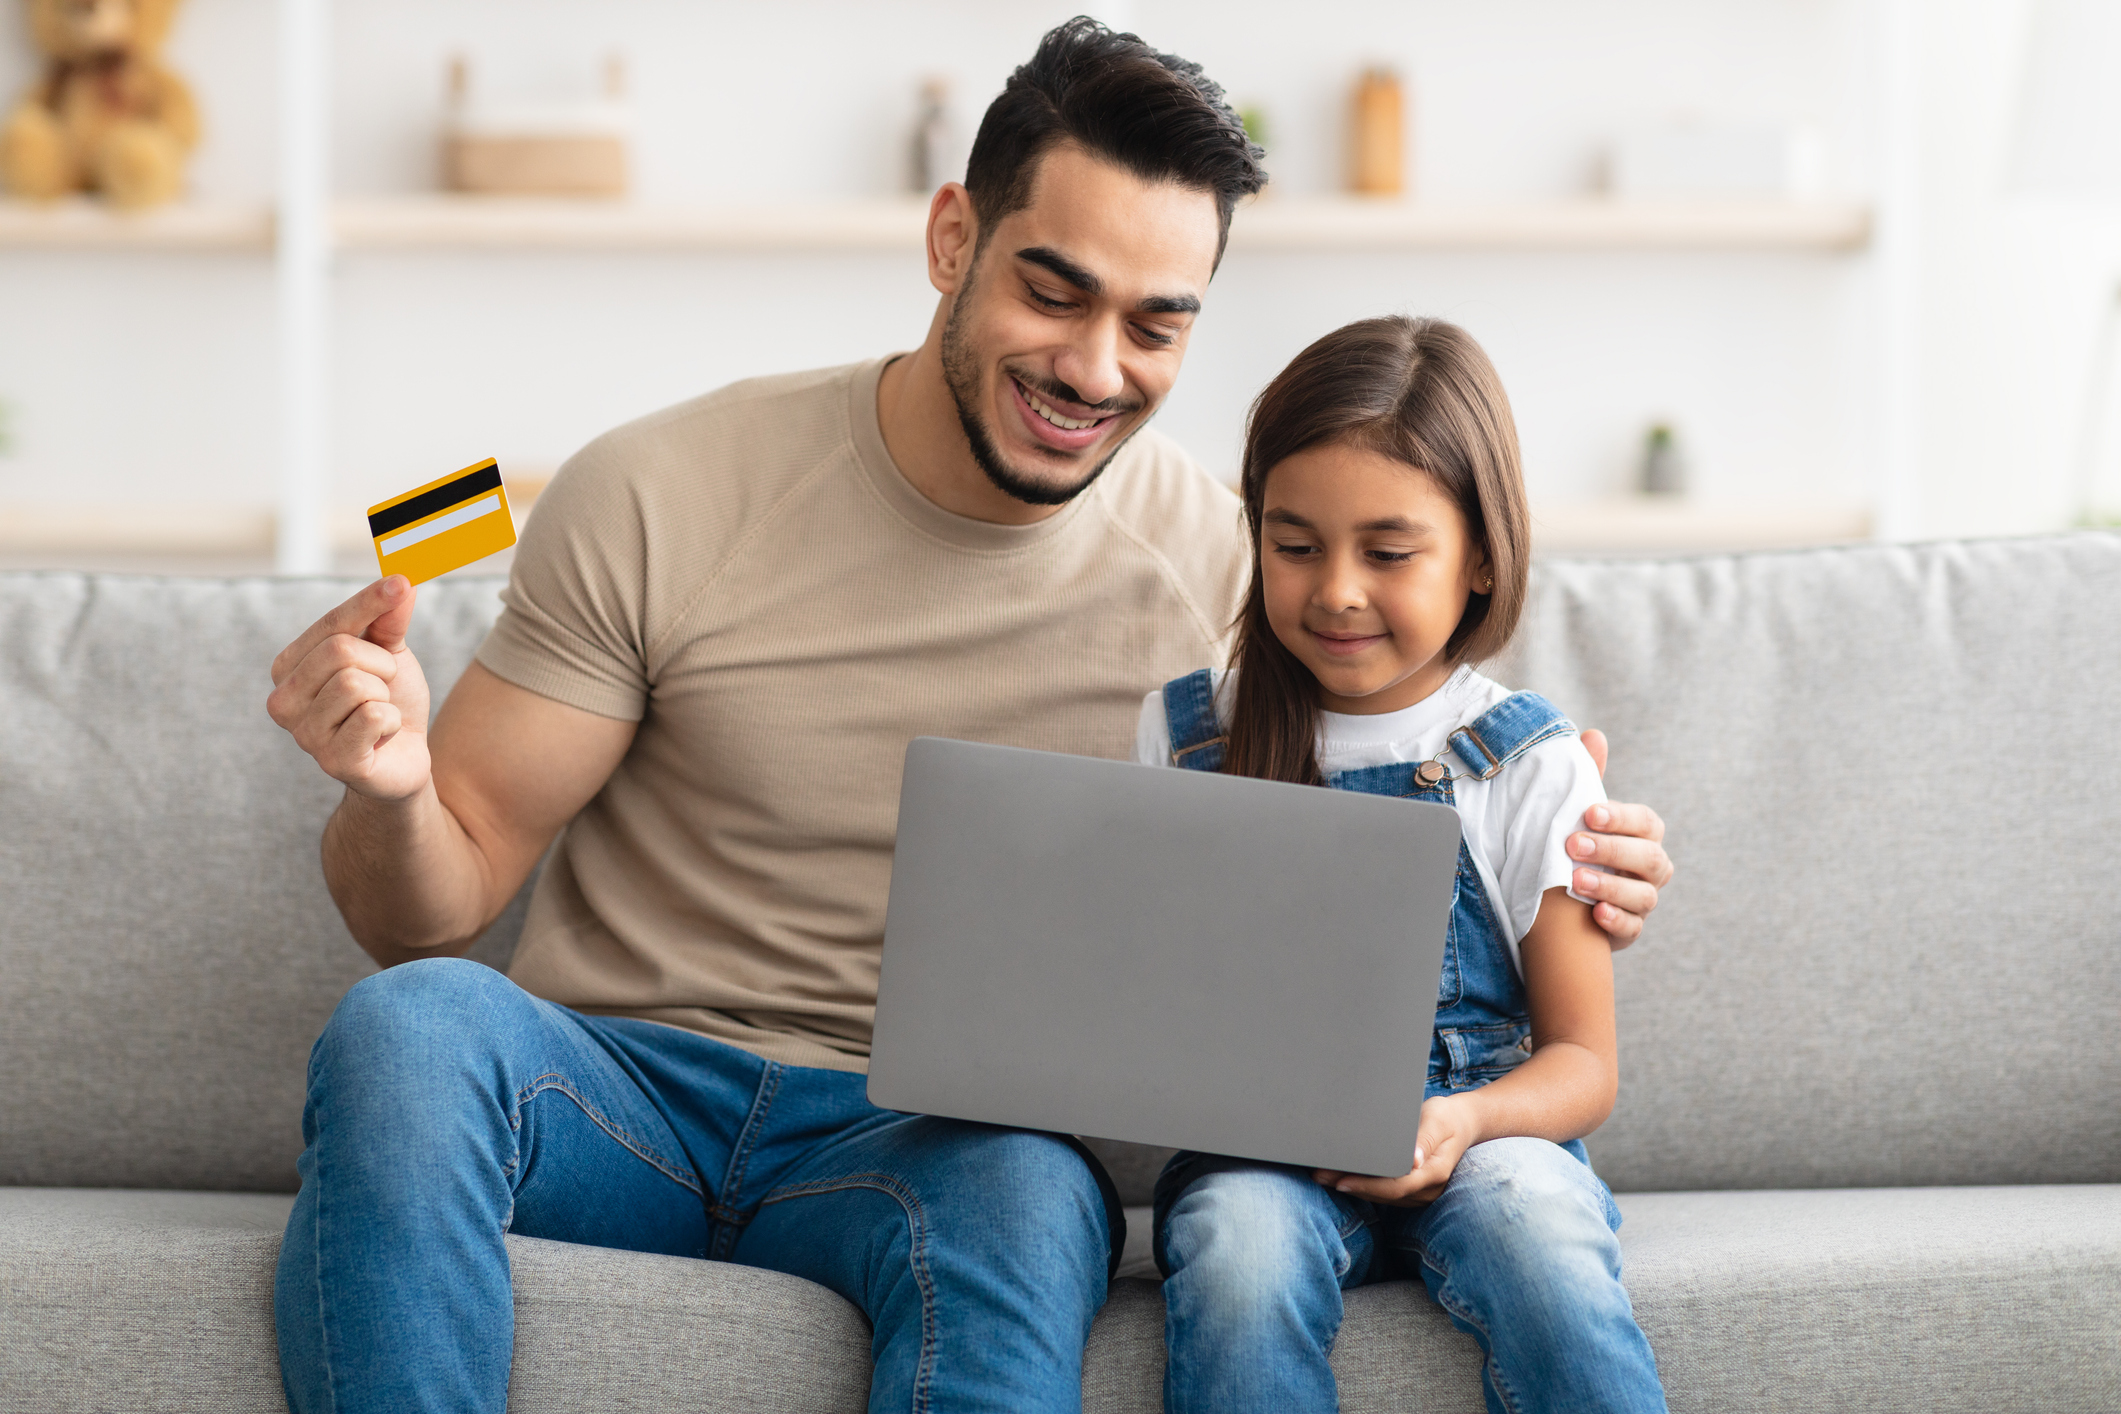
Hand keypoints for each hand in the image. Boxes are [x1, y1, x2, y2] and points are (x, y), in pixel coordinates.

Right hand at [266, 576, 432, 801]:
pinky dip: (392, 722)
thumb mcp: (390, 651)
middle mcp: (283, 701)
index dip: (372, 602)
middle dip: (381, 665)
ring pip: (356, 684)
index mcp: (288, 667)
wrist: (406, 756)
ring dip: (386, 697)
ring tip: (379, 712)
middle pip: (340, 650)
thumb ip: (389, 617)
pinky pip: (373, 717)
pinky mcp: (332, 761)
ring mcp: (303, 735)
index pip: (332, 622)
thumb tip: (401, 579)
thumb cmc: (389, 699)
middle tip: (384, 687)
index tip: (402, 582)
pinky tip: (381, 736)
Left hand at [1313, 1094, 1479, 1206]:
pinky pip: (1384, 1192)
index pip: (1396, 1186)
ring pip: (1382, 1196)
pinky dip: (1363, 1185)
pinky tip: (1342, 1176)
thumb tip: (1414, 1160)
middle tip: (1319, 1174)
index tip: (1340, 1181)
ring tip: (1323, 1175)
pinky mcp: (1412, 1190)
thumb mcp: (1438, 1120)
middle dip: (1351, 1186)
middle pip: (1384, 1194)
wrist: (1463, 1124)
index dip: (1367, 1186)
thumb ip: (1425, 1139)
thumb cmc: (1447, 1118)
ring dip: (1353, 1187)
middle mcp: (1427, 1188)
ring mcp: (1420, 1192)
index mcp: (1435, 1172)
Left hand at [1572, 729, 1671, 949]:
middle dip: (1612, 851)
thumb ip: (1589, 778)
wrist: (1563, 893)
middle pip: (1650, 859)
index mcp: (1644, 834)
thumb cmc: (1578, 843)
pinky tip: (1594, 914)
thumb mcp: (1580, 813)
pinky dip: (1616, 921)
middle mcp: (1651, 867)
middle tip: (1572, 845)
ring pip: (1644, 896)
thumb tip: (1593, 735)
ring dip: (1610, 887)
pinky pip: (1634, 928)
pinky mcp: (1629, 929)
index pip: (1645, 822)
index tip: (1588, 813)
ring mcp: (1644, 900)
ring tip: (1576, 880)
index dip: (1620, 818)